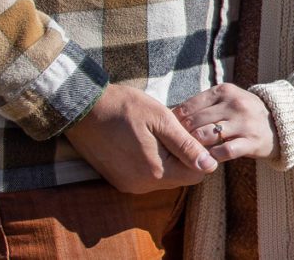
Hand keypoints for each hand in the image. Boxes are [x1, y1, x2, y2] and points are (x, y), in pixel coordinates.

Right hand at [65, 84, 217, 194]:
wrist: (83, 109)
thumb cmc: (125, 108)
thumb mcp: (162, 120)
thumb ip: (186, 146)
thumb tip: (209, 166)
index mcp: (155, 171)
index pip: (196, 174)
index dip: (202, 155)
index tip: (197, 134)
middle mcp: (142, 185)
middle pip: (180, 177)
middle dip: (186, 156)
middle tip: (178, 130)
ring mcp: (129, 184)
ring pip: (165, 177)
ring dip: (170, 158)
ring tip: (161, 133)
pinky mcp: (119, 180)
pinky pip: (148, 176)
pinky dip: (154, 161)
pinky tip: (147, 140)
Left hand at [173, 83, 278, 161]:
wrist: (279, 123)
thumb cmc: (244, 112)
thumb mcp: (228, 99)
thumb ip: (204, 105)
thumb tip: (170, 116)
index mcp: (225, 91)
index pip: (190, 105)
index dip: (175, 120)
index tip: (169, 130)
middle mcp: (235, 104)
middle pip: (196, 121)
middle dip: (182, 135)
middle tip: (174, 146)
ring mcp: (244, 123)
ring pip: (207, 135)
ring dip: (194, 146)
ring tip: (188, 153)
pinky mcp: (252, 141)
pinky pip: (224, 151)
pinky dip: (212, 156)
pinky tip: (207, 159)